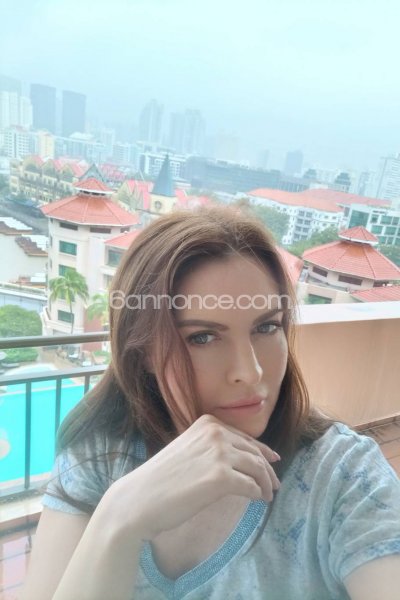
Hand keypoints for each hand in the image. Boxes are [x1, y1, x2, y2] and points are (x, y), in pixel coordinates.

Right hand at [107, 414, 280, 539]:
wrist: (140, 499)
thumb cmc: (160, 479)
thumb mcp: (188, 450)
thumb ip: (211, 448)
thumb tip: (239, 458)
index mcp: (207, 423)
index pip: (244, 438)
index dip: (261, 451)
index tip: (273, 460)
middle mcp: (216, 433)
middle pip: (254, 452)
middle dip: (267, 469)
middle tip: (274, 485)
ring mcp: (219, 453)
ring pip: (257, 468)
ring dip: (266, 483)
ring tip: (268, 495)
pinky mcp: (222, 477)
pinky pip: (251, 486)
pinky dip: (257, 494)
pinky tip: (257, 501)